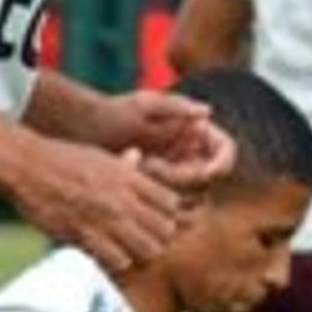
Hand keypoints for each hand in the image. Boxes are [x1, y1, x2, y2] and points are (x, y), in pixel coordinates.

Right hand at [12, 135, 186, 273]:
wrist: (27, 167)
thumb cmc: (61, 159)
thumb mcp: (99, 155)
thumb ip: (123, 165)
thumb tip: (137, 158)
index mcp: (128, 177)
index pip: (171, 203)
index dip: (166, 213)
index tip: (154, 217)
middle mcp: (122, 198)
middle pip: (165, 230)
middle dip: (158, 236)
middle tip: (144, 237)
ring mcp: (105, 219)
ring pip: (148, 249)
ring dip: (141, 252)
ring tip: (129, 249)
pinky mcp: (85, 236)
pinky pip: (118, 261)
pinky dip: (117, 262)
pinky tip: (108, 255)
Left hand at [99, 87, 231, 188]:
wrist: (86, 132)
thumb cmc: (115, 111)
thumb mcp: (144, 105)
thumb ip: (176, 107)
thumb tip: (207, 113)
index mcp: (197, 132)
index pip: (226, 151)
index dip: (221, 163)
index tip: (206, 171)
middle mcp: (191, 156)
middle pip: (207, 179)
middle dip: (182, 176)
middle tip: (150, 164)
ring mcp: (176, 175)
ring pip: (190, 197)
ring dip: (167, 190)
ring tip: (137, 168)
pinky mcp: (158, 192)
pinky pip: (169, 206)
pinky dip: (155, 200)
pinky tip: (132, 182)